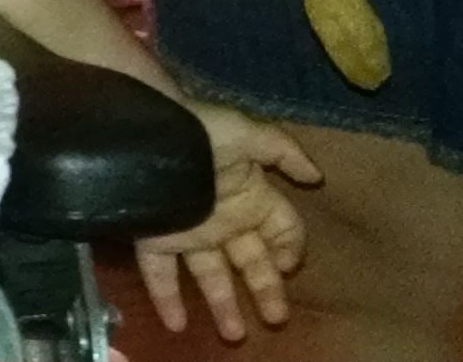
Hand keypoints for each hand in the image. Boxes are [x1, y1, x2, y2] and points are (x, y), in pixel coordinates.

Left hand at [133, 103, 319, 339]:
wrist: (145, 128)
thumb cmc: (200, 130)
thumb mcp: (247, 134)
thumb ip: (284, 152)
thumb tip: (317, 177)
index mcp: (250, 195)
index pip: (282, 230)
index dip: (290, 248)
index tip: (289, 265)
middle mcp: (224, 218)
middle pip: (252, 261)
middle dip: (266, 289)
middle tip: (276, 319)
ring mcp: (189, 230)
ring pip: (211, 275)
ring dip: (222, 304)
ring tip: (233, 335)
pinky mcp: (155, 236)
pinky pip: (160, 273)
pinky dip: (166, 299)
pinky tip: (176, 326)